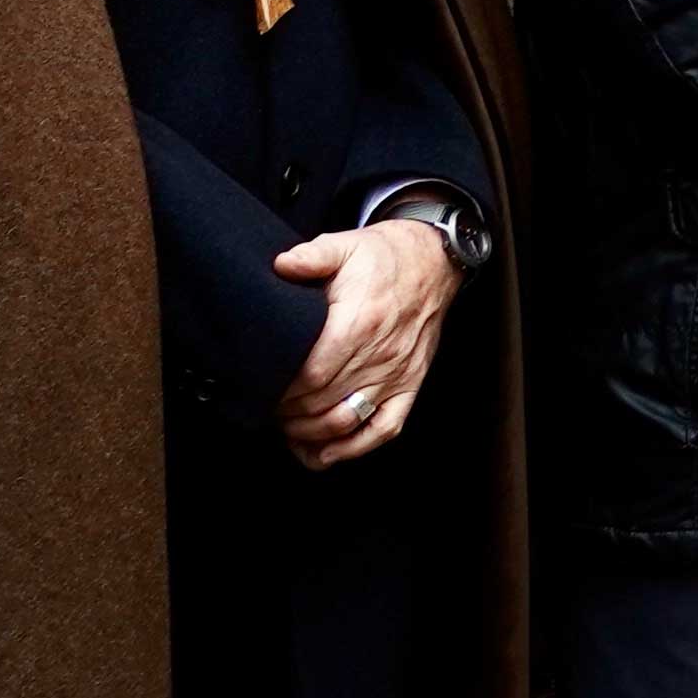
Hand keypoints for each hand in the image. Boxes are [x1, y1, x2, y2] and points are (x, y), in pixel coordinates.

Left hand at [274, 217, 460, 468]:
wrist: (435, 261)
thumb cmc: (385, 257)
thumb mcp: (346, 245)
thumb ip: (311, 255)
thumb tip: (280, 265)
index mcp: (360, 323)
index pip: (313, 375)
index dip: (283, 391)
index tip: (263, 387)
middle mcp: (381, 354)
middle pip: (324, 403)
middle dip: (288, 413)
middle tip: (267, 406)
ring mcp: (398, 373)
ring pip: (348, 421)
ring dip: (312, 433)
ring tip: (287, 427)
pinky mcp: (411, 384)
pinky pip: (385, 428)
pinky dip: (354, 448)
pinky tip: (326, 452)